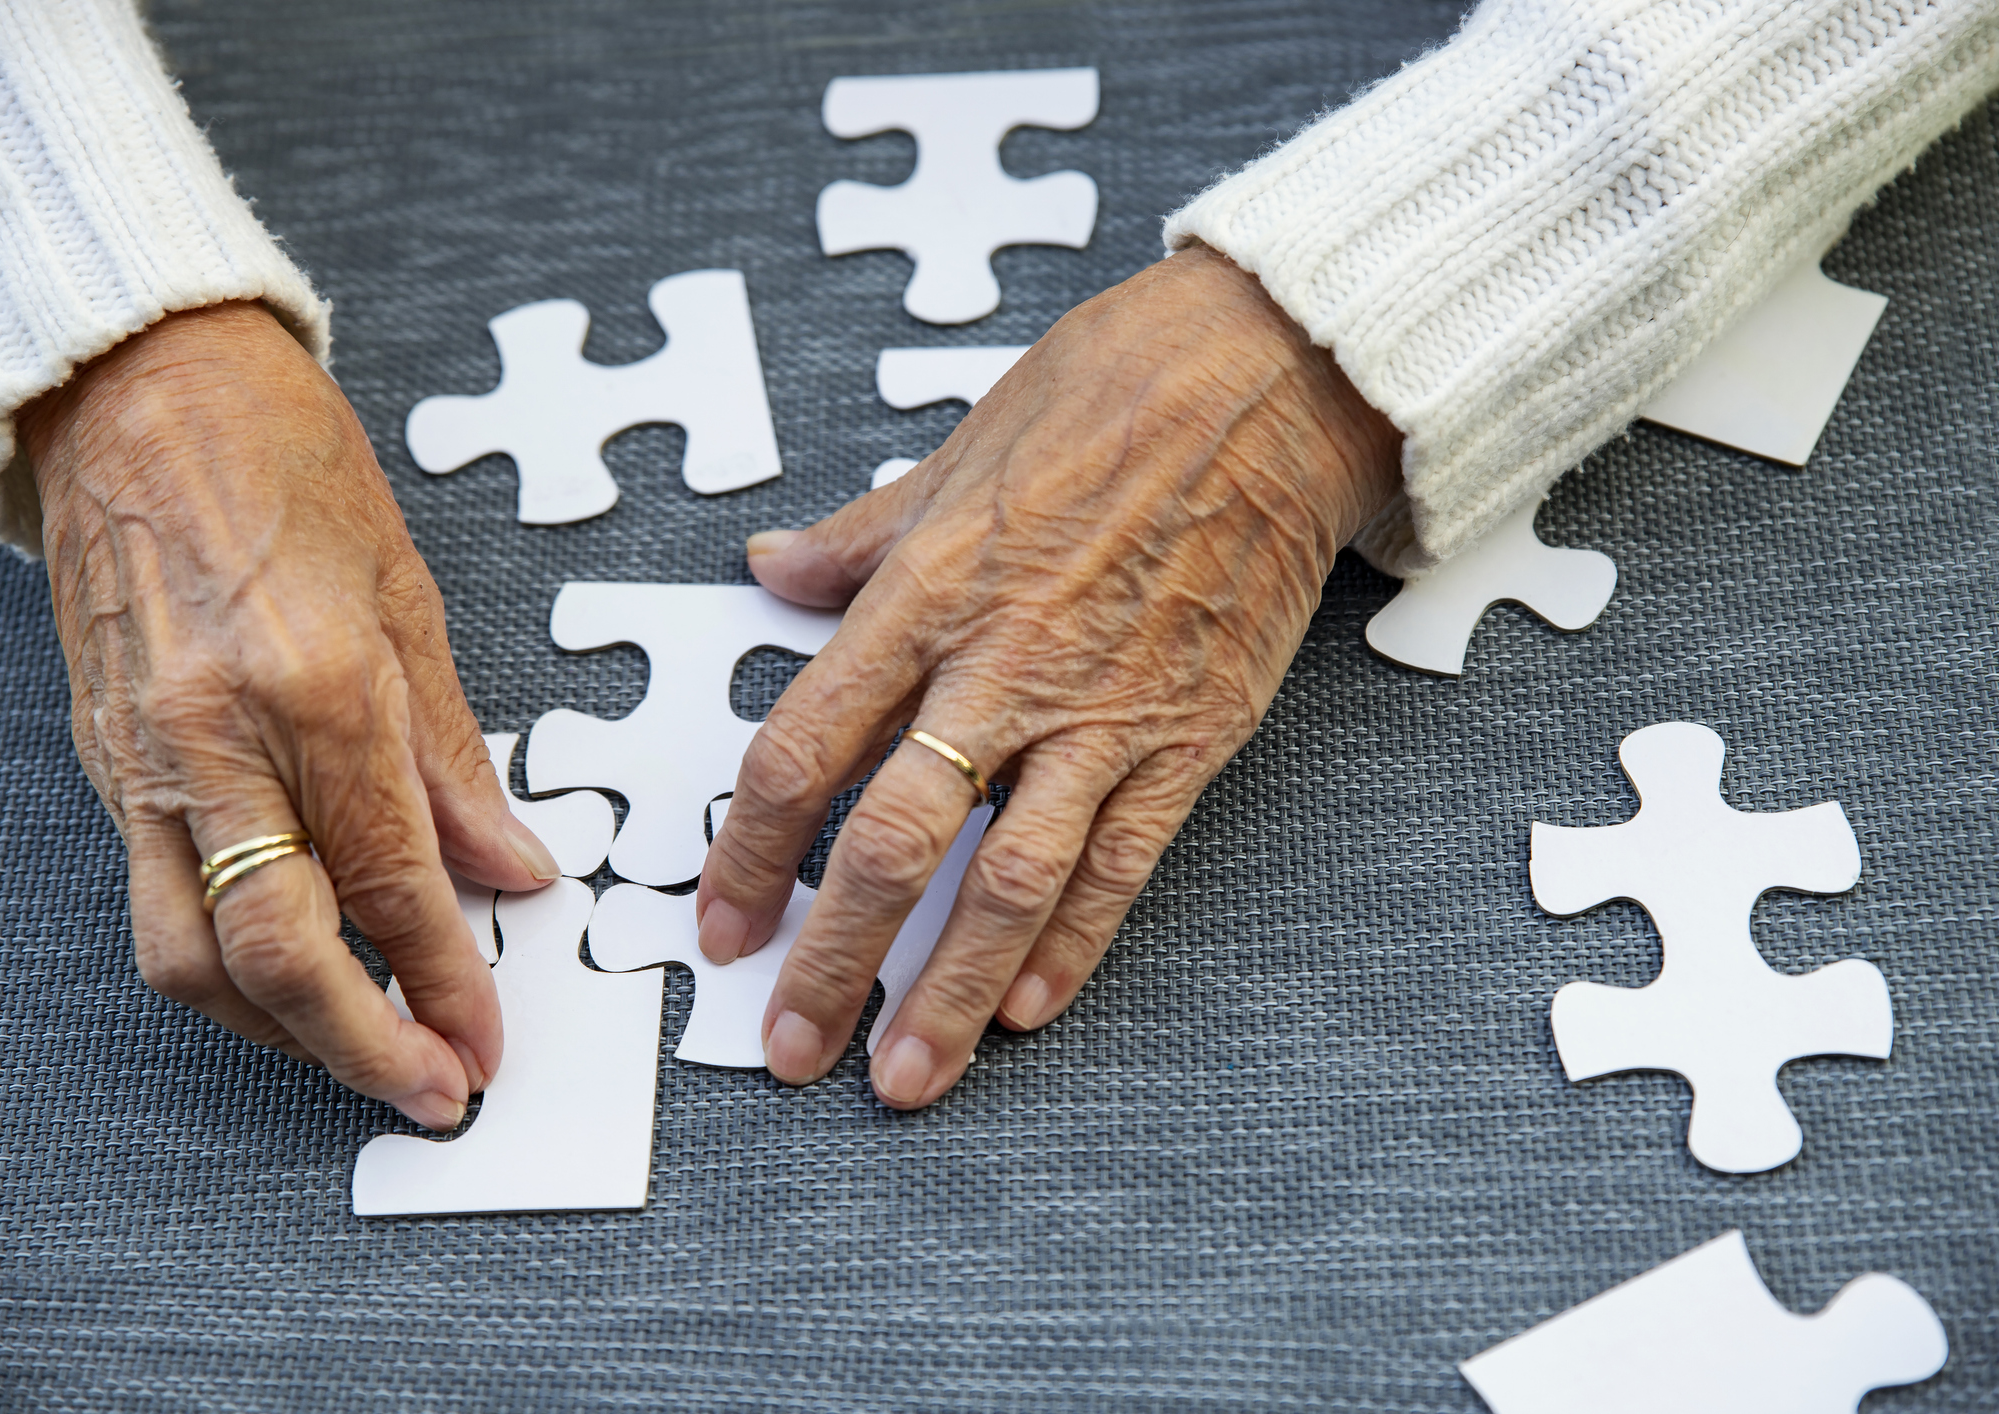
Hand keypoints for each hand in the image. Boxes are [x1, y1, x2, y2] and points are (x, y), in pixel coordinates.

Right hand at [20, 301, 562, 1130]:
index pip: (390, 884)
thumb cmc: (285, 465)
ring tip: (361, 1048)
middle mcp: (216, 741)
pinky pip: (157, 904)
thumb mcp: (409, 599)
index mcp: (316, 689)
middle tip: (430, 1092)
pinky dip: (226, 967)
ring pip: (191, 958)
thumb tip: (514, 869)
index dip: (444, 982)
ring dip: (281, 1031)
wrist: (141, 391)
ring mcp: (142, 761)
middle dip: (359, 1049)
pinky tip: (291, 972)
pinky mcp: (104, 765)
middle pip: (275, 956)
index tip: (485, 1040)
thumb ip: (455, 758)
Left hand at [696, 248, 1401, 1107]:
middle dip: (833, 962)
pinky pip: (1121, 862)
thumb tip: (772, 568)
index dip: (750, 852)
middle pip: (893, 843)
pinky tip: (1028, 1008)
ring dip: (948, 991)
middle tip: (788, 1047)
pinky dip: (1074, 945)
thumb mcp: (957, 450)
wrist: (1274, 379)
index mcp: (929, 594)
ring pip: (1009, 880)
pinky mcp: (1190, 735)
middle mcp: (1004, 667)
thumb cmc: (1111, 392)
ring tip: (904, 1076)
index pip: (804, 750)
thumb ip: (861, 538)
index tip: (723, 922)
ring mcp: (1103, 711)